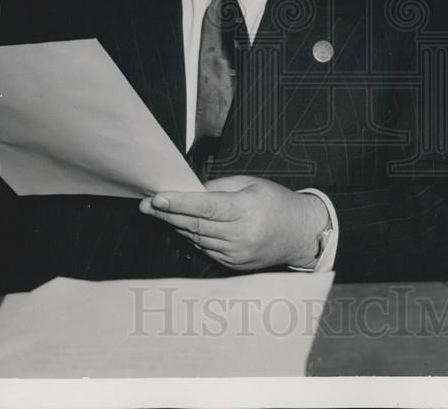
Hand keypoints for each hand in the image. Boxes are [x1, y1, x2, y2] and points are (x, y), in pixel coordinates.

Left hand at [139, 176, 329, 270]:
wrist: (300, 233)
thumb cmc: (277, 203)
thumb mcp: (251, 184)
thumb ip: (219, 187)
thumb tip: (189, 190)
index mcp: (246, 210)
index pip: (206, 207)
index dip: (179, 202)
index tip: (158, 197)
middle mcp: (240, 235)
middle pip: (195, 224)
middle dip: (168, 213)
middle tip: (148, 204)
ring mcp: (236, 253)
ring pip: (196, 238)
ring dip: (177, 225)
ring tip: (162, 212)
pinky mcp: (233, 264)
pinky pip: (204, 249)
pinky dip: (192, 236)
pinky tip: (184, 226)